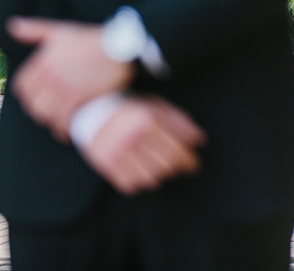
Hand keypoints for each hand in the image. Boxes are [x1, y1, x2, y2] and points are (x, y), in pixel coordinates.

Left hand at [8, 17, 133, 140]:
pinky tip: (68, 133)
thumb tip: (12, 25)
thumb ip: (34, 29)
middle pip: (34, 104)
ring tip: (61, 125)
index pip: (22, 87)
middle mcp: (50, 75)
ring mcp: (64, 88)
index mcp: (43, 61)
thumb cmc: (91, 40)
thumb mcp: (61, 31)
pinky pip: (63, 120)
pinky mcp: (79, 98)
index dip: (28, 97)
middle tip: (51, 115)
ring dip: (52, 123)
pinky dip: (63, 130)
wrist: (122, 47)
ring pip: (47, 115)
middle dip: (40, 112)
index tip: (39, 100)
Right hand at [82, 95, 205, 195]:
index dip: (189, 161)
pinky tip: (140, 170)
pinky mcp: (106, 165)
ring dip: (158, 175)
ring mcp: (118, 153)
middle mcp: (132, 138)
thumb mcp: (157, 107)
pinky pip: (131, 186)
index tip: (194, 165)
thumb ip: (180, 122)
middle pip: (165, 167)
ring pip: (150, 179)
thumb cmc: (132, 110)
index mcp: (147, 121)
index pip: (176, 150)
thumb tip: (200, 140)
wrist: (93, 111)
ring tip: (157, 165)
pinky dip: (139, 181)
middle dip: (176, 169)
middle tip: (178, 166)